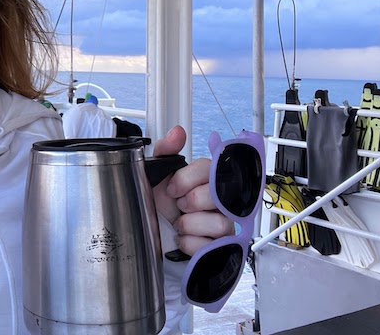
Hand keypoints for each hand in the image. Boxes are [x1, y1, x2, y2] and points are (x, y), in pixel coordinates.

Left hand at [152, 125, 234, 255]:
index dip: (186, 179)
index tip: (172, 188)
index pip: (210, 168)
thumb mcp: (157, 175)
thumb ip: (166, 151)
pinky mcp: (222, 247)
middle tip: (179, 206)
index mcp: (207, 178)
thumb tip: (177, 132)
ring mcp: (225, 224)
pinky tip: (183, 238)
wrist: (155, 234)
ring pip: (219, 223)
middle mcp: (221, 199)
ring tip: (180, 224)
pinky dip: (190, 243)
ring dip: (189, 225)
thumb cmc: (161, 204)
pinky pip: (212, 246)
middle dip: (190, 202)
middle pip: (216, 195)